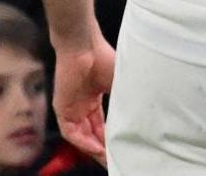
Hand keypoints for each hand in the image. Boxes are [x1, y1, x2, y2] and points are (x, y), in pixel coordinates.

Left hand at [53, 39, 116, 165]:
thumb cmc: (104, 57)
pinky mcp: (62, 108)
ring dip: (93, 148)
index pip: (103, 125)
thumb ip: (126, 100)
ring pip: (82, 136)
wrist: (84, 46)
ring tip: (107, 158)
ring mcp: (72, 108)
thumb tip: (143, 116)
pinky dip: (83, 141)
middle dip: (103, 148)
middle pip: (92, 134)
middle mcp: (83, 106)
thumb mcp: (120, 83)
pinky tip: (94, 147)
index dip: (112, 138)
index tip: (123, 147)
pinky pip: (71, 131)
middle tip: (115, 159)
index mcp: (95, 98)